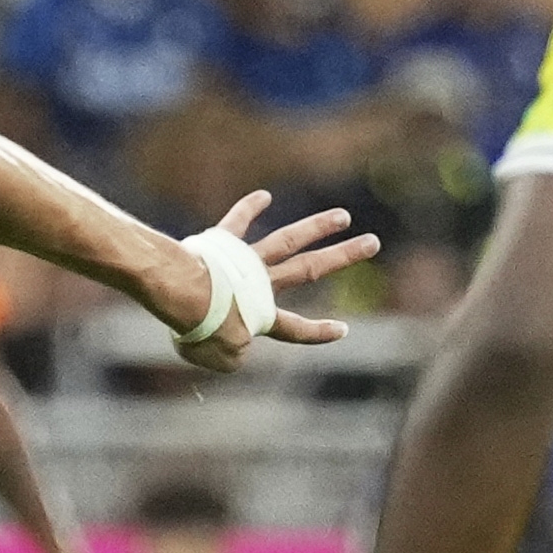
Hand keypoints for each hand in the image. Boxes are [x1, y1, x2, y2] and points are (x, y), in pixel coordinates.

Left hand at [150, 190, 388, 374]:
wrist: (180, 295)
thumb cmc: (196, 330)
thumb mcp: (216, 357)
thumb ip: (230, 354)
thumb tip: (234, 341)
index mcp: (262, 316)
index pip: (296, 329)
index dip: (318, 333)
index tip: (343, 330)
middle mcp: (261, 285)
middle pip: (310, 269)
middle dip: (343, 256)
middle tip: (372, 242)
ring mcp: (244, 260)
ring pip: (288, 240)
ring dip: (316, 226)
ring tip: (343, 215)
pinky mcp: (221, 243)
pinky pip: (236, 224)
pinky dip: (249, 208)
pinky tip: (264, 195)